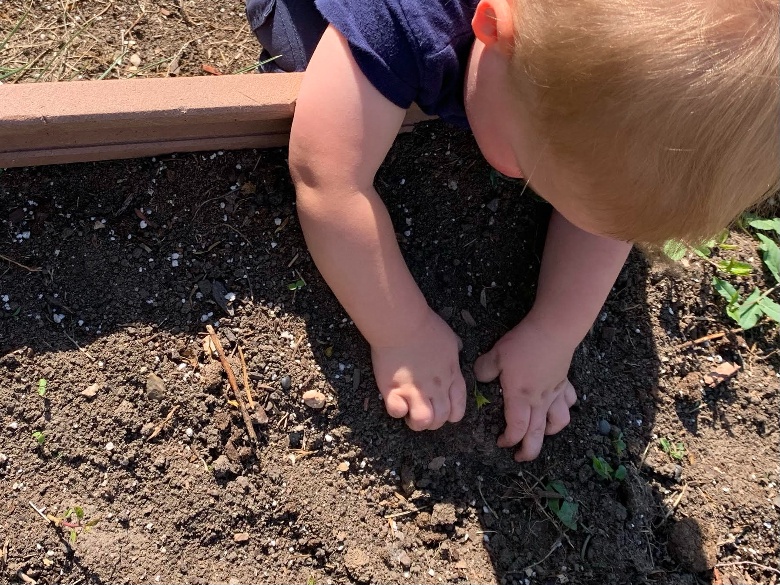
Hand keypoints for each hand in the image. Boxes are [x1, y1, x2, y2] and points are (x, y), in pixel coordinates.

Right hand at [371, 309, 466, 430]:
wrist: (402, 324)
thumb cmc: (427, 327)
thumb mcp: (450, 338)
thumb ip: (455, 351)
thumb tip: (457, 350)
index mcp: (451, 376)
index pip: (458, 408)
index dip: (452, 414)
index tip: (444, 410)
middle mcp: (436, 388)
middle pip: (440, 419)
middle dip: (434, 422)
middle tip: (424, 412)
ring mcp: (414, 391)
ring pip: (422, 422)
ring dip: (417, 422)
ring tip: (410, 413)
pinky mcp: (393, 390)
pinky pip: (396, 412)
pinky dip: (396, 410)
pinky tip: (395, 400)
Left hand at [474, 313, 577, 461]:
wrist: (553, 331)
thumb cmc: (523, 345)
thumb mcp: (496, 356)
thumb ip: (484, 370)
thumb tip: (479, 378)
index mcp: (520, 397)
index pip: (517, 428)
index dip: (509, 440)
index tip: (500, 442)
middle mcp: (540, 401)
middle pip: (538, 434)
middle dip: (529, 451)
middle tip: (520, 457)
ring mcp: (555, 393)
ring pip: (558, 422)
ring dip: (549, 433)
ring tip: (540, 434)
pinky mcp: (564, 383)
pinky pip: (569, 402)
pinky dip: (564, 409)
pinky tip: (558, 408)